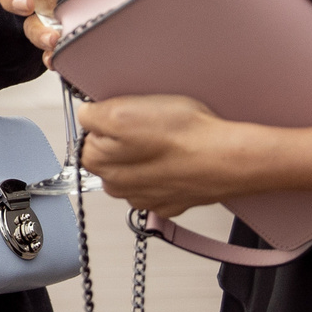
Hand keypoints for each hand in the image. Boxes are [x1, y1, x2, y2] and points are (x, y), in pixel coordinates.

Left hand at [73, 93, 267, 219]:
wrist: (226, 159)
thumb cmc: (182, 134)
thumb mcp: (123, 110)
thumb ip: (92, 115)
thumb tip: (86, 116)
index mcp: (99, 163)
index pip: (89, 135)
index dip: (109, 120)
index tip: (128, 115)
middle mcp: (118, 186)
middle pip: (112, 154)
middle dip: (126, 139)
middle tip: (151, 125)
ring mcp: (145, 197)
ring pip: (137, 168)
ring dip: (148, 155)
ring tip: (169, 141)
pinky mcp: (171, 201)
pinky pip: (162, 180)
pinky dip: (169, 170)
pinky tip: (180, 159)